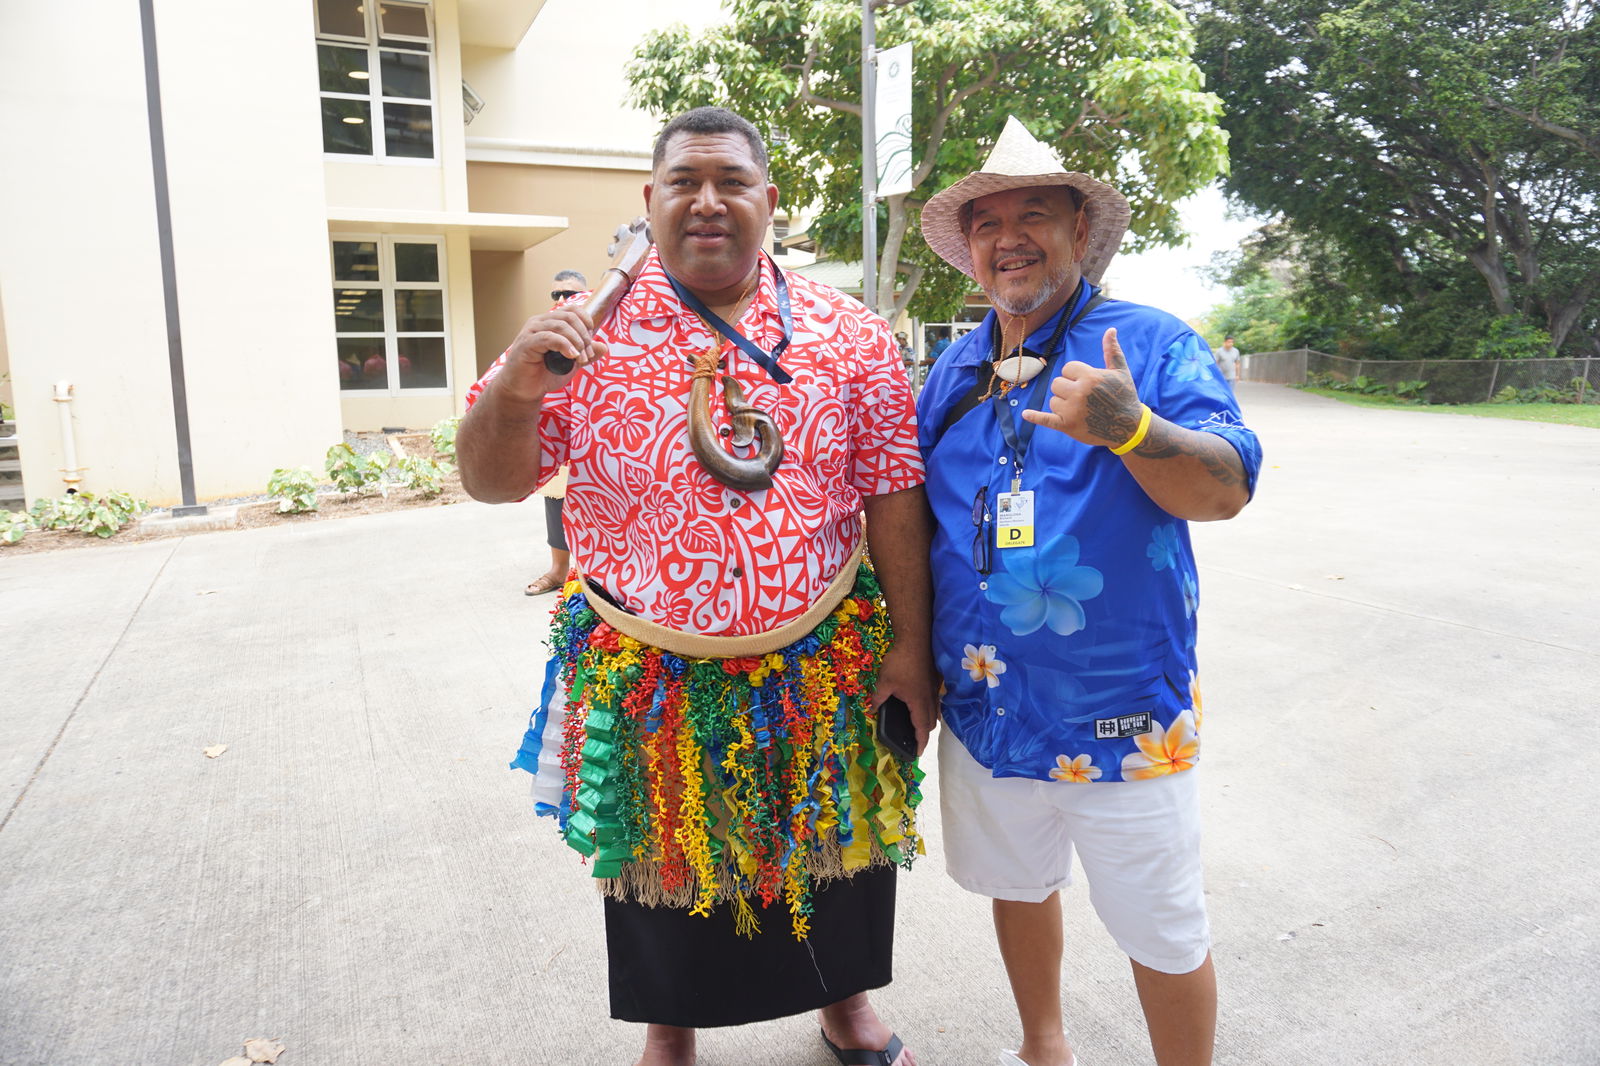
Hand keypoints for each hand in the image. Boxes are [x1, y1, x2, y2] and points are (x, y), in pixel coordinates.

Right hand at [494, 307, 609, 404]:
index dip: (586, 322)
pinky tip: (572, 356)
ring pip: (561, 325)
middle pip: (569, 317)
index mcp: (550, 322)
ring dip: (577, 342)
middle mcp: (539, 322)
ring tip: (580, 359)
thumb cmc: (544, 375)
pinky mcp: (526, 344)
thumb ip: (586, 354)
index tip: (591, 342)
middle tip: (587, 356)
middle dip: (584, 336)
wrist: (524, 391)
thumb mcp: (571, 364)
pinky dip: (564, 345)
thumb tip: (603, 346)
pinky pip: (548, 337)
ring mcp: (531, 331)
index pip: (572, 310)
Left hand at [872, 643, 939, 755]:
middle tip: (914, 739)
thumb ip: (878, 698)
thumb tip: (871, 709)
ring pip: (935, 711)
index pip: (922, 729)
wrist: (917, 639)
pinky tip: (921, 703)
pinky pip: (935, 700)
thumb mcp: (884, 681)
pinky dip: (930, 708)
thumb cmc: (900, 662)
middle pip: (931, 723)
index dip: (920, 743)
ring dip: (928, 721)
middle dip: (924, 734)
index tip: (917, 754)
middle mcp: (930, 699)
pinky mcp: (935, 680)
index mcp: (918, 703)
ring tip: (918, 724)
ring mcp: (934, 689)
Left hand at [1021, 327, 1144, 448]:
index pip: (1067, 369)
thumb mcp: (1121, 372)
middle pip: (1056, 383)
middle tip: (1083, 398)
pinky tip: (1026, 414)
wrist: (1129, 427)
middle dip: (1066, 389)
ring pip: (1053, 400)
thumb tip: (1110, 329)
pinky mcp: (1067, 426)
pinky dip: (1035, 417)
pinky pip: (1046, 419)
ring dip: (1063, 404)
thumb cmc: (1125, 396)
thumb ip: (1112, 350)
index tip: (1088, 384)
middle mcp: (1078, 393)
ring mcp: (1071, 410)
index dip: (1075, 376)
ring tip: (1081, 410)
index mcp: (1089, 377)